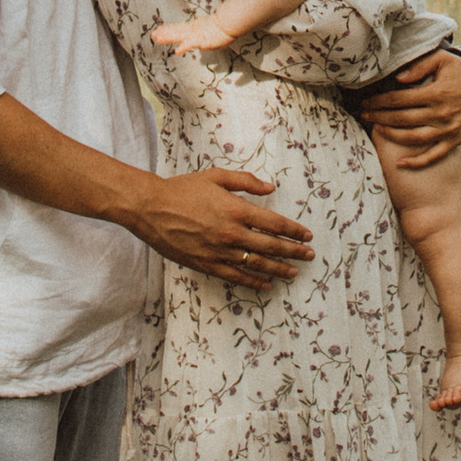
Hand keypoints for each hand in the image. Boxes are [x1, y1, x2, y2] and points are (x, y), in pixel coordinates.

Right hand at [129, 167, 310, 291]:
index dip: (294, 231)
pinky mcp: (206, 264)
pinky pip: (235, 276)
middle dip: (294, 252)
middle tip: (309, 256)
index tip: (307, 235)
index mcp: (236, 210)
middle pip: (272, 247)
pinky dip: (253, 282)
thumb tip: (270, 188)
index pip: (275, 224)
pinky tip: (265, 284)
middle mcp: (232, 234)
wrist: (151, 208)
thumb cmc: (183, 189)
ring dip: (279, 269)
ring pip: (257, 264)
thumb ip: (246, 181)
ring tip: (294, 272)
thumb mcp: (216, 177)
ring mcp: (219, 252)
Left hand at [151, 15, 231, 51]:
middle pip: (175, 31)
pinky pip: (191, 45)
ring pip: (179, 36)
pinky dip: (184, 47)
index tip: (158, 30)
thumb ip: (206, 31)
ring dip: (168, 38)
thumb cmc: (224, 27)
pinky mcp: (202, 40)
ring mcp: (196, 35)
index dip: (168, 29)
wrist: (231, 22)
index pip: (178, 28)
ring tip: (157, 39)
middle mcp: (192, 30)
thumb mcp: (212, 29)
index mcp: (194, 27)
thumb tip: (206, 32)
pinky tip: (177, 51)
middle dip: (164, 34)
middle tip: (153, 35)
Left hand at [353, 48, 460, 166]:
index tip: (366, 102)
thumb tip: (398, 79)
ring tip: (376, 130)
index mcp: (436, 93)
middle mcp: (441, 113)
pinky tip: (401, 164)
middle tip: (363, 115)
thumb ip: (420, 66)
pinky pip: (434, 155)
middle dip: (379, 117)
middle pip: (402, 118)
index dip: (380, 101)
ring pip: (414, 138)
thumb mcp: (443, 60)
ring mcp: (448, 129)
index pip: (400, 99)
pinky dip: (417, 162)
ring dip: (392, 136)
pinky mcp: (455, 140)